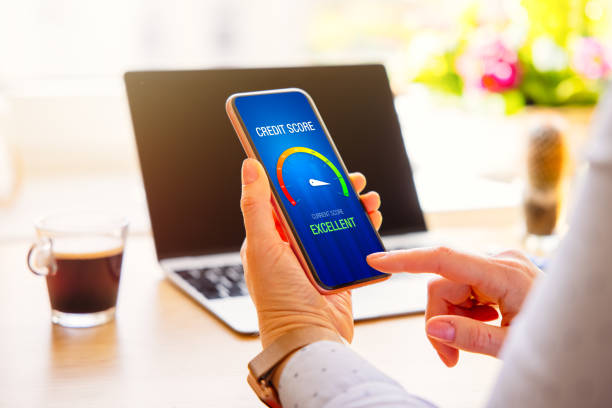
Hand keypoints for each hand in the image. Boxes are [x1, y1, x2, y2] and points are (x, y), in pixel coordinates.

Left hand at [240, 158, 381, 346]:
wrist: (310, 340)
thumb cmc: (279, 300)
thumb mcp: (263, 247)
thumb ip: (256, 206)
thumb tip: (250, 166)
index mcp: (269, 239)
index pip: (285, 199)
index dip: (301, 178)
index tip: (317, 162)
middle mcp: (292, 247)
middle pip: (316, 208)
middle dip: (334, 190)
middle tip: (352, 178)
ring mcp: (316, 260)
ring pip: (337, 222)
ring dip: (353, 207)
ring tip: (368, 199)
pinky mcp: (338, 272)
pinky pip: (353, 244)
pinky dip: (364, 229)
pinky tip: (372, 220)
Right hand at [367, 247, 539, 365]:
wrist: (579, 329)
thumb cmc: (553, 338)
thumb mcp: (511, 345)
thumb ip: (470, 336)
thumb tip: (432, 326)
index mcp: (504, 273)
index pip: (444, 258)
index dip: (406, 260)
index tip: (376, 261)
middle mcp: (499, 261)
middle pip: (443, 283)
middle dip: (439, 318)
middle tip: (448, 355)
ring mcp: (499, 264)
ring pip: (451, 288)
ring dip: (453, 318)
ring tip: (469, 344)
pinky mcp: (498, 271)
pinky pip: (465, 288)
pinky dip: (465, 311)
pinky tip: (484, 325)